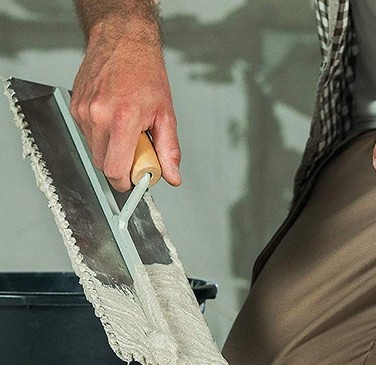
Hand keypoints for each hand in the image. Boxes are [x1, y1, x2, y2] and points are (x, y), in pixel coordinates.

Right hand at [70, 19, 180, 190]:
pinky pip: (87, 134)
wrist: (123, 41)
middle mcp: (98, 116)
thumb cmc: (145, 73)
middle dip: (119, 166)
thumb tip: (172, 177)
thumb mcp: (166, 115)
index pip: (115, 170)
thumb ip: (168, 151)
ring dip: (110, 149)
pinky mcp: (75, 106)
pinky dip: (101, 134)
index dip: (125, 182)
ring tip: (126, 130)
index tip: (133, 181)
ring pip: (94, 150)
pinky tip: (113, 118)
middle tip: (135, 152)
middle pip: (103, 164)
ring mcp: (83, 111)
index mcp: (123, 120)